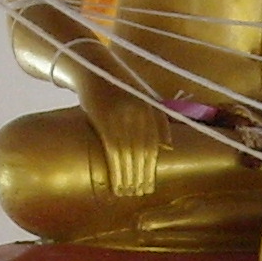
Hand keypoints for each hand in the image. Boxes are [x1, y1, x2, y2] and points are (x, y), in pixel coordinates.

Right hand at [75, 65, 171, 200]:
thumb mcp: (142, 99)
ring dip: (128, 177)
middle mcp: (139, 113)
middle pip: (142, 152)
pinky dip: (116, 169)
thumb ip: (157, 121)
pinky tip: (115, 182)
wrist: (93, 67)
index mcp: (150, 109)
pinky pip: (113, 149)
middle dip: (141, 176)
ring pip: (128, 154)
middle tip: (138, 193)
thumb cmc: (118, 86)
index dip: (151, 168)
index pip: (154, 146)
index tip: (149, 185)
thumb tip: (168, 148)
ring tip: (126, 192)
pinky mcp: (103, 118)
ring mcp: (121, 116)